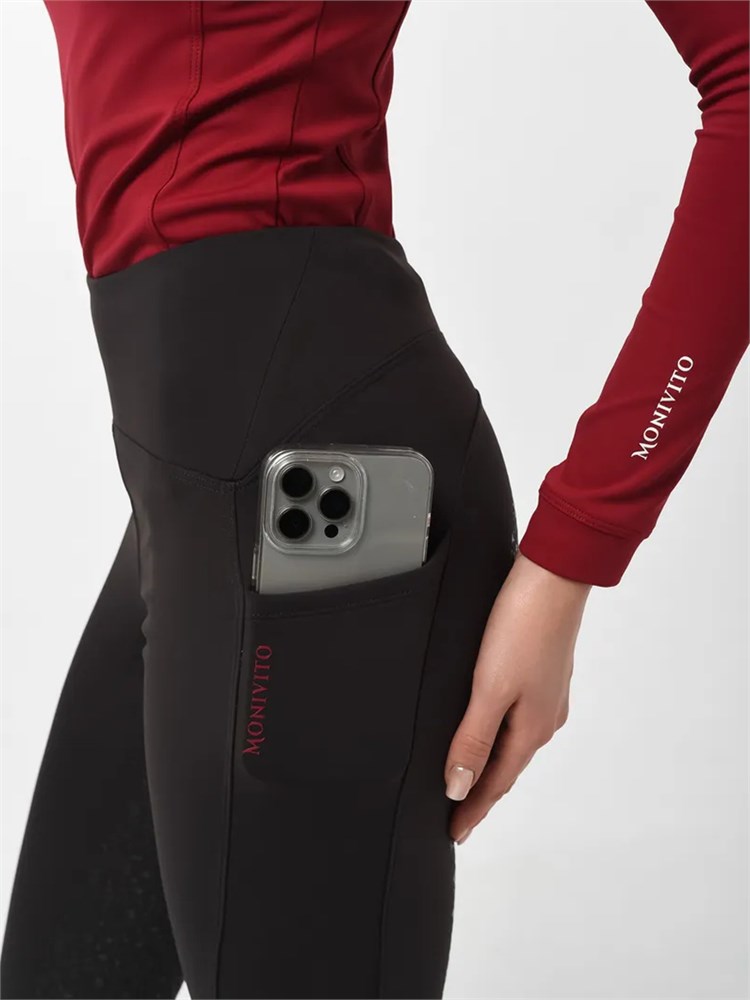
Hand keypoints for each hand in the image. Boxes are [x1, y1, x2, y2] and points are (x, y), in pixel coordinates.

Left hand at [444, 550, 591, 843]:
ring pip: (512, 742)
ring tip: (468, 779)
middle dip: (481, 793)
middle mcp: (544, 717)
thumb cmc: (523, 627)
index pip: (496, 783)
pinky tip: (488, 728)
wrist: (553, 577)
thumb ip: (473, 738)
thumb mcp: (490, 688)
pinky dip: (498, 735)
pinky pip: (516, 717)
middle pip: (506, 767)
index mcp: (532, 729)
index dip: (472, 810)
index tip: (453, 834)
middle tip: (456, 814)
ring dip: (490, 764)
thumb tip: (459, 787)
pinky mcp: (541, 672)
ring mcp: (546, 694)